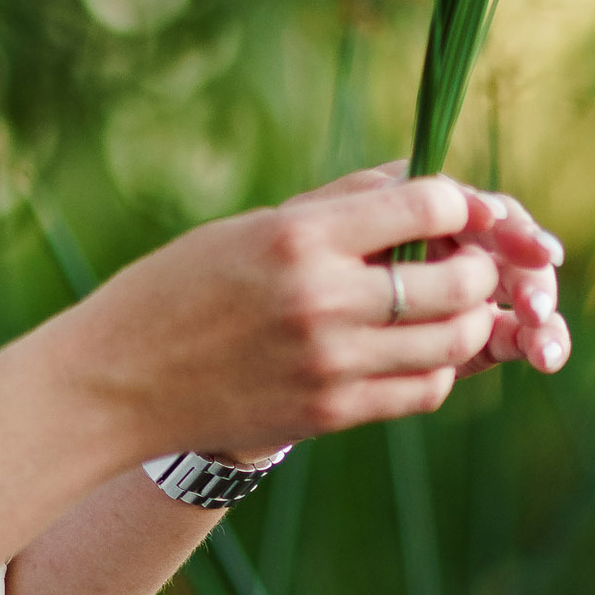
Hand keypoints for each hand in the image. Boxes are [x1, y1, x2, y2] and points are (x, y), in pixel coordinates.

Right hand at [62, 164, 557, 472]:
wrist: (115, 382)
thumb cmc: (178, 288)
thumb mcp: (251, 226)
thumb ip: (343, 204)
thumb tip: (421, 179)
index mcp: (299, 237)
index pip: (431, 204)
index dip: (460, 204)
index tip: (451, 213)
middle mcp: (323, 300)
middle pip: (460, 280)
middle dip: (479, 266)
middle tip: (463, 262)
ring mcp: (331, 365)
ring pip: (454, 342)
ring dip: (466, 320)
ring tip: (443, 306)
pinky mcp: (330, 415)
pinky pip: (424, 390)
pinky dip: (437, 367)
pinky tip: (414, 350)